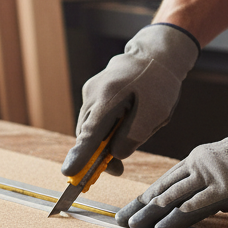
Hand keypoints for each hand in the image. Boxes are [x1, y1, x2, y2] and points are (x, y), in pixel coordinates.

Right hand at [63, 23, 199, 177]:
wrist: (155, 55)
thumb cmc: (159, 84)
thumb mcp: (156, 113)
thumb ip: (134, 136)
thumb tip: (115, 156)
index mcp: (108, 98)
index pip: (90, 134)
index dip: (80, 155)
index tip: (68, 172)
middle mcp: (92, 94)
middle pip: (86, 134)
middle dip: (96, 155)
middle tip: (117, 170)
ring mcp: (89, 92)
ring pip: (88, 128)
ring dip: (101, 142)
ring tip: (125, 141)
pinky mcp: (91, 93)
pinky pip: (93, 119)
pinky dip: (102, 130)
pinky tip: (121, 124)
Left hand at [116, 106, 227, 227]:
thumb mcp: (225, 167)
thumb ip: (210, 186)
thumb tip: (204, 206)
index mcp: (196, 161)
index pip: (164, 181)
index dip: (145, 196)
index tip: (130, 208)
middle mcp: (197, 167)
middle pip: (162, 189)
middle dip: (140, 206)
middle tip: (120, 220)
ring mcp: (210, 177)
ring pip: (172, 197)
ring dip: (151, 214)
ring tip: (133, 225)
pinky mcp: (225, 188)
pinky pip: (197, 204)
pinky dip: (178, 215)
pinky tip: (163, 225)